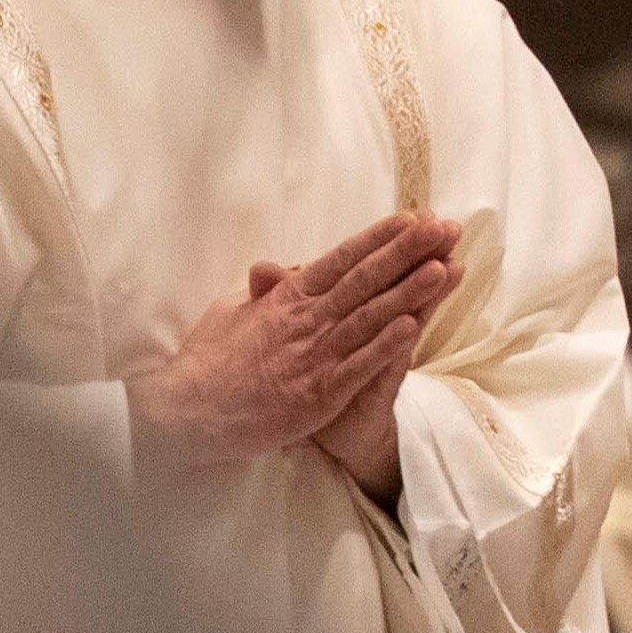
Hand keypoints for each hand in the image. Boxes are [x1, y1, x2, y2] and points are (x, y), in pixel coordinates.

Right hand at [124, 215, 459, 473]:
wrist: (185, 415)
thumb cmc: (207, 363)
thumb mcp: (231, 311)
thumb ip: (265, 290)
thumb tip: (280, 266)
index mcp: (287, 298)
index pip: (341, 259)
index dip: (379, 237)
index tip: (412, 217)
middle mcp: (306, 321)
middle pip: (365, 280)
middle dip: (409, 253)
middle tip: (446, 230)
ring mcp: (314, 356)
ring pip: (370, 317)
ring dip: (409, 292)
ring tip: (445, 268)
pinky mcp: (318, 393)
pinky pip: (359, 365)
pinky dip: (386, 345)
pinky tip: (414, 326)